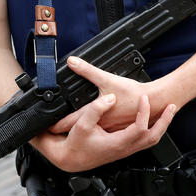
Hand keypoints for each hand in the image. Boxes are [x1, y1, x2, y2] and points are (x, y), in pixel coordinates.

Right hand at [31, 93, 176, 172]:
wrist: (72, 159)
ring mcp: (126, 150)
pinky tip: (152, 121)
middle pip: (154, 136)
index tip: (143, 99)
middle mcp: (125, 148)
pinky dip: (153, 130)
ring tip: (167, 112)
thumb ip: (96, 109)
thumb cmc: (77, 144)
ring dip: (161, 126)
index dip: (144, 112)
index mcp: (118, 143)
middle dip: (164, 120)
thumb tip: (110, 98)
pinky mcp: (125, 149)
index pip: (140, 128)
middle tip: (171, 106)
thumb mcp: (82, 125)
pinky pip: (145, 141)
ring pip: (151, 140)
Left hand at [51, 56, 168, 131]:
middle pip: (73, 130)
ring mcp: (106, 130)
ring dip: (74, 132)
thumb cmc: (133, 94)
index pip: (66, 123)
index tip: (41, 127)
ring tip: (62, 132)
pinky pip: (99, 133)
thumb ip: (87, 70)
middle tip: (46, 132)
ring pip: (86, 133)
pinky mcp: (115, 130)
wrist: (153, 104)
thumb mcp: (107, 79)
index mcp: (93, 114)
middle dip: (59, 130)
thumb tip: (72, 62)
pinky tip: (89, 130)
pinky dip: (91, 132)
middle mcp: (98, 125)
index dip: (52, 126)